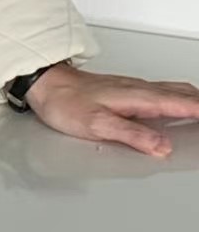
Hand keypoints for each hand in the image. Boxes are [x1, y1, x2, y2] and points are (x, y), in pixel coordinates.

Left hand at [27, 63, 198, 157]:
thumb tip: (162, 146)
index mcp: (139, 97)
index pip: (181, 104)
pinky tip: (177, 103)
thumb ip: (132, 135)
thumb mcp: (98, 124)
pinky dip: (179, 97)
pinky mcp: (126, 89)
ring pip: (174, 90)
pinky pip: (163, 91)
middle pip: (184, 94)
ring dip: (193, 99)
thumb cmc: (66, 102)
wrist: (46, 84)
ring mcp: (134, 87)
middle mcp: (140, 89)